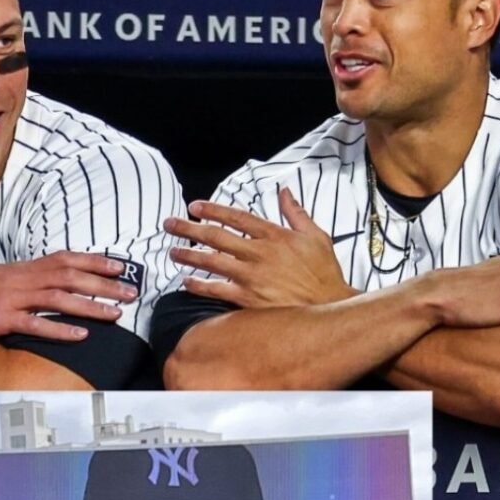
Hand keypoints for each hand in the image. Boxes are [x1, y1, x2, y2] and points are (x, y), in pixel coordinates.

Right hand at [0, 252, 135, 339]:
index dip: (94, 261)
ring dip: (91, 305)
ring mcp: (9, 298)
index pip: (65, 259)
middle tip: (132, 291)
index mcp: (20, 269)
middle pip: (70, 276)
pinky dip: (59, 329)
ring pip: (59, 297)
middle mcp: (20, 278)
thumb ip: (21, 284)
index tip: (120, 265)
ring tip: (117, 313)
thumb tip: (44, 291)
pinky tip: (81, 335)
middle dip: (104, 283)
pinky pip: (34, 324)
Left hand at [163, 189, 356, 307]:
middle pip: (216, 236)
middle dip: (189, 228)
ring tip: (172, 251)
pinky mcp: (249, 299)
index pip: (236, 218)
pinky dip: (200, 286)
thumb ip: (296, 213)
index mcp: (274, 236)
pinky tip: (186, 281)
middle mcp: (259, 253)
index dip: (213, 210)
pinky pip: (218, 290)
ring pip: (212, 262)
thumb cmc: (324, 274)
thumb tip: (285, 192)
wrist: (330, 307)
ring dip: (189, 255)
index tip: (195, 206)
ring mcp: (252, 277)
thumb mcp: (316, 236)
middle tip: (169, 224)